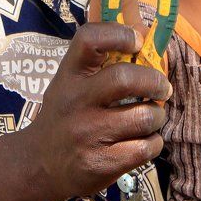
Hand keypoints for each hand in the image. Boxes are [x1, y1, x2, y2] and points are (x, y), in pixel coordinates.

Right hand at [28, 22, 170, 200]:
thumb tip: (146, 42)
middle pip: (125, 78)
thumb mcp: (68, 85)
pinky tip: (145, 141)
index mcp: (69, 76)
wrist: (38, 167)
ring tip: (151, 118)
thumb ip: (98, 67)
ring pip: (144, 116)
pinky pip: (146, 147)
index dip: (118, 34)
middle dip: (155, 82)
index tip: (137, 42)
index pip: (89, 39)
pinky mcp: (102, 163)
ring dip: (157, 116)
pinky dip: (154, 142)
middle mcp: (76, 101)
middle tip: (162, 88)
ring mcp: (88, 134)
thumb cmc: (64, 117)